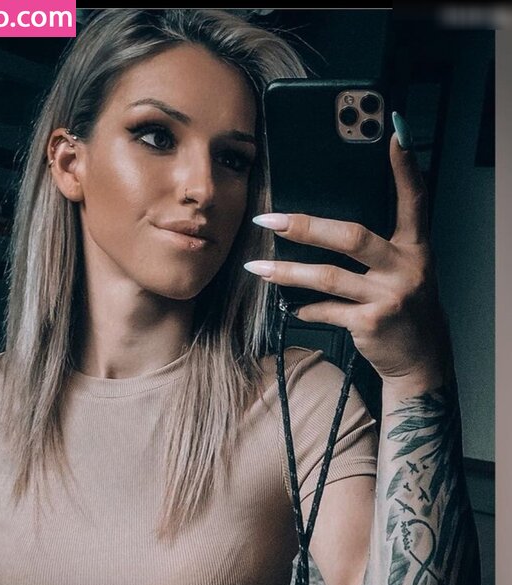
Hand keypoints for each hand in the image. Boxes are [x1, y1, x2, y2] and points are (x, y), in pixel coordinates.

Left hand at [247, 121, 451, 385]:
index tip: (394, 131)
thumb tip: (327, 222)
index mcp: (416, 248)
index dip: (406, 166)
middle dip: (306, 226)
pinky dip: (306, 308)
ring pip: (329, 277)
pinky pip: (327, 311)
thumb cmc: (404, 308)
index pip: (414, 199)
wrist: (420, 359)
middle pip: (351, 237)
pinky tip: (291, 306)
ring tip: (258, 266)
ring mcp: (388, 297)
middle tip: (269, 218)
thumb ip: (381, 246)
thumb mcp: (404, 270)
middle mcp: (406, 269)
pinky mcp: (370, 324)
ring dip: (288, 272)